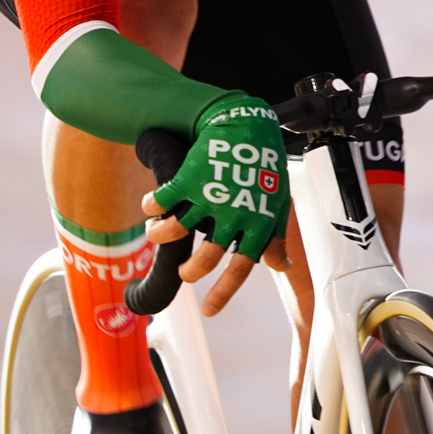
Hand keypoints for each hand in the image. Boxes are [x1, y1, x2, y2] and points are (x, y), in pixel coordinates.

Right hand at [143, 94, 291, 314]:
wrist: (245, 122)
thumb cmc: (263, 164)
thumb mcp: (276, 203)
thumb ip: (275, 236)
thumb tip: (283, 266)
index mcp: (257, 222)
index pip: (242, 267)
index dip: (224, 292)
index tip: (209, 311)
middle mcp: (233, 213)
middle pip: (206, 257)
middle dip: (191, 271)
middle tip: (185, 273)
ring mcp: (208, 196)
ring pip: (176, 232)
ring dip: (161, 237)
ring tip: (155, 234)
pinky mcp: (188, 178)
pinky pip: (162, 201)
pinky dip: (151, 207)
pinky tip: (149, 207)